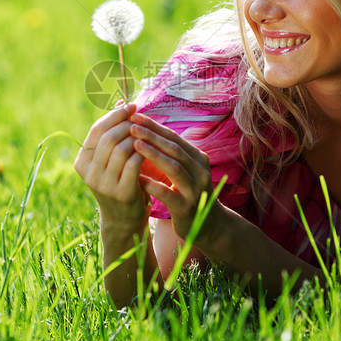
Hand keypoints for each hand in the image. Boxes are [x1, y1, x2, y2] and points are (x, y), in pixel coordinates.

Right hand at [74, 103, 147, 229]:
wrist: (124, 218)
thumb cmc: (120, 180)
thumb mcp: (111, 158)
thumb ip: (114, 132)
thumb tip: (123, 101)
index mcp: (82, 161)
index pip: (96, 130)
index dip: (115, 115)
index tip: (132, 105)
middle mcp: (89, 173)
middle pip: (108, 137)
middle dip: (128, 124)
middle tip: (142, 118)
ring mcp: (103, 184)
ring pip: (122, 148)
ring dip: (138, 137)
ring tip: (147, 133)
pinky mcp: (121, 192)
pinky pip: (134, 163)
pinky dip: (144, 152)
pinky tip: (151, 149)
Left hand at [129, 113, 218, 244]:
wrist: (208, 225)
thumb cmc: (188, 192)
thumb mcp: (183, 170)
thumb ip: (168, 153)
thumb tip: (144, 130)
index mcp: (198, 158)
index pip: (174, 137)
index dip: (154, 126)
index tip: (135, 116)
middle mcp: (200, 171)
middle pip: (174, 148)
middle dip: (152, 136)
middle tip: (132, 125)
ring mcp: (195, 189)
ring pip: (174, 167)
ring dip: (154, 154)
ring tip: (134, 144)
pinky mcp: (187, 207)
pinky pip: (168, 193)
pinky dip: (153, 185)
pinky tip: (138, 178)